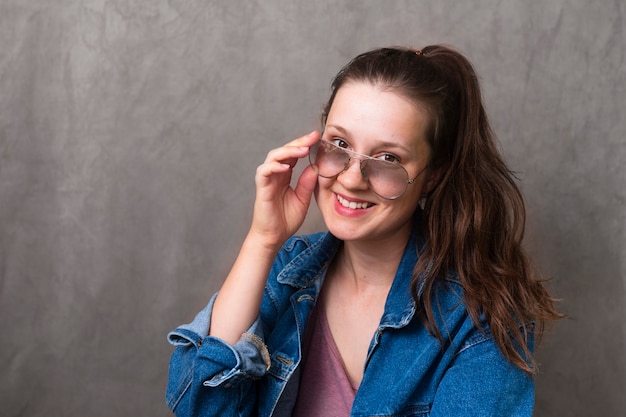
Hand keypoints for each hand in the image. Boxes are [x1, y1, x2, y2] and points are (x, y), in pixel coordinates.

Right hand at [249, 131, 319, 249]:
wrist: (273, 237)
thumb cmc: (285, 220)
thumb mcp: (302, 199)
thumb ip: (307, 183)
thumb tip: (316, 167)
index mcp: (285, 175)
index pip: (293, 154)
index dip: (304, 144)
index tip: (318, 137)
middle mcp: (275, 174)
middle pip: (284, 151)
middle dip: (298, 142)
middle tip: (313, 136)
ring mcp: (267, 180)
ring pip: (273, 157)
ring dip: (288, 151)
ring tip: (303, 149)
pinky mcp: (261, 188)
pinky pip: (264, 171)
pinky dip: (275, 166)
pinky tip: (287, 167)